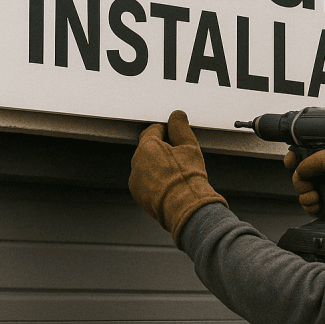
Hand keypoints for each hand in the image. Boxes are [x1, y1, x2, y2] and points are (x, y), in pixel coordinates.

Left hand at [129, 110, 226, 245]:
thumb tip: (177, 115)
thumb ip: (180, 127)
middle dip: (162, 150)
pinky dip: (155, 181)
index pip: (152, 130)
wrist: (185, 208)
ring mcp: (136, 181)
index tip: (175, 136)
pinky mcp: (138, 196)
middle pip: (148, 149)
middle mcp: (136, 162)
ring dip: (158, 166)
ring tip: (177, 174)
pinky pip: (146, 182)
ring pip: (146, 166)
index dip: (166, 131)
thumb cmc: (188, 178)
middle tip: (180, 157)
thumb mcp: (189, 146)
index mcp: (147, 147)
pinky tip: (171, 186)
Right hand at [284, 150, 324, 235]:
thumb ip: (314, 160)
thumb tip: (300, 169)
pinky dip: (310, 206)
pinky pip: (307, 205)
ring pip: (301, 191)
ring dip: (306, 195)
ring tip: (318, 196)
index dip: (294, 158)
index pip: (303, 154)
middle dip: (300, 181)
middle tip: (311, 184)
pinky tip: (320, 205)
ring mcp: (323, 189)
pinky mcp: (323, 205)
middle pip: (298, 175)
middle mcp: (323, 173)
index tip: (291, 162)